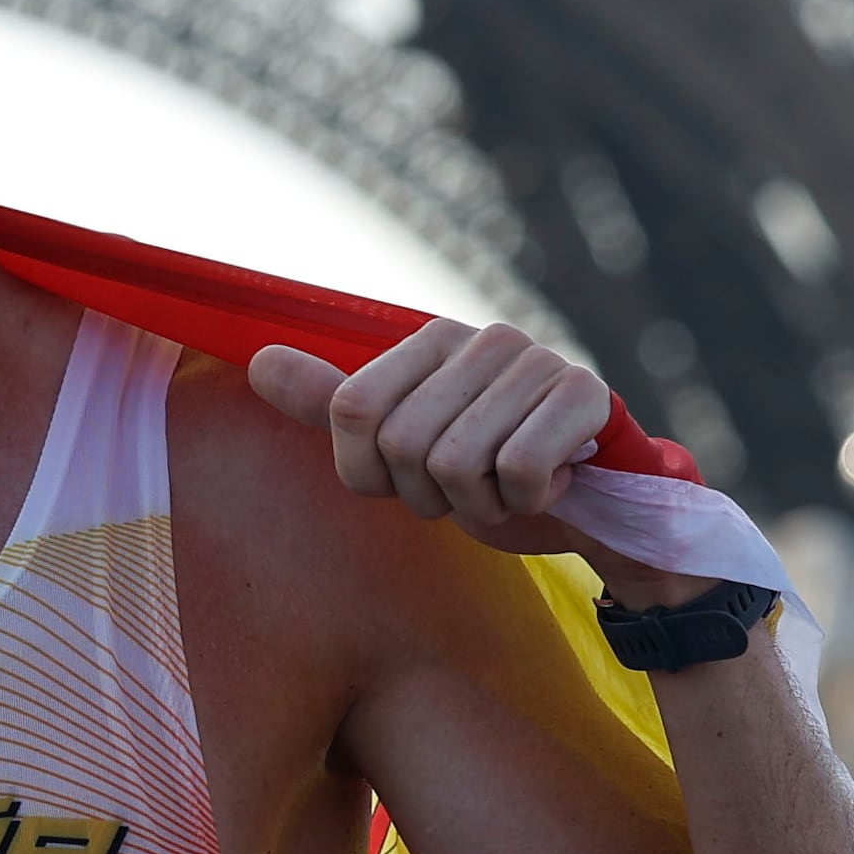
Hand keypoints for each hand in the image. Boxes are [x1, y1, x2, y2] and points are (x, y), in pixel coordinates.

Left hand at [247, 321, 699, 593]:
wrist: (596, 516)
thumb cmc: (493, 480)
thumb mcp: (400, 452)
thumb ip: (331, 406)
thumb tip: (256, 361)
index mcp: (429, 340)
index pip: (350, 410)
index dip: (369, 472)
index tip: (410, 481)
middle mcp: (481, 337)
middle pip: (401, 443)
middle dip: (430, 496)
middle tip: (472, 491)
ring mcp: (537, 361)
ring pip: (455, 462)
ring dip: (481, 504)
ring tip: (511, 488)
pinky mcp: (586, 394)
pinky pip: (516, 471)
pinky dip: (526, 501)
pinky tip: (552, 484)